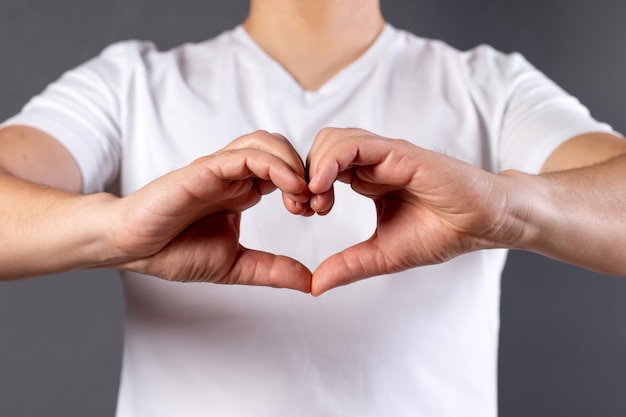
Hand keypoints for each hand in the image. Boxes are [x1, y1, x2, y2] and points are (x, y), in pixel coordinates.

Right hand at [107, 131, 312, 291]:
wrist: (132, 248)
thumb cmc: (174, 251)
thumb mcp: (235, 265)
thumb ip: (272, 270)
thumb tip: (310, 282)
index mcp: (243, 191)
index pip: (286, 171)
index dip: (308, 185)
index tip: (317, 211)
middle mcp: (234, 175)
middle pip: (282, 149)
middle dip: (307, 170)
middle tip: (316, 202)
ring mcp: (219, 169)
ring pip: (266, 142)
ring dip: (293, 162)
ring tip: (304, 194)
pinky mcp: (203, 169)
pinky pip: (243, 155)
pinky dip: (273, 164)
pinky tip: (289, 186)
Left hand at [306, 128, 518, 294]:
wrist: (481, 224)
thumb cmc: (440, 233)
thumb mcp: (383, 255)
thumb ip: (349, 266)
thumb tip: (315, 286)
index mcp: (367, 179)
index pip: (321, 168)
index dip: (304, 186)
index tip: (303, 212)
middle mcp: (372, 162)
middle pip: (320, 148)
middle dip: (302, 175)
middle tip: (304, 208)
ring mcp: (384, 154)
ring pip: (332, 140)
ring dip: (314, 167)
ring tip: (317, 202)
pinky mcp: (398, 151)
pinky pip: (353, 144)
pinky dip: (330, 161)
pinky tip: (322, 187)